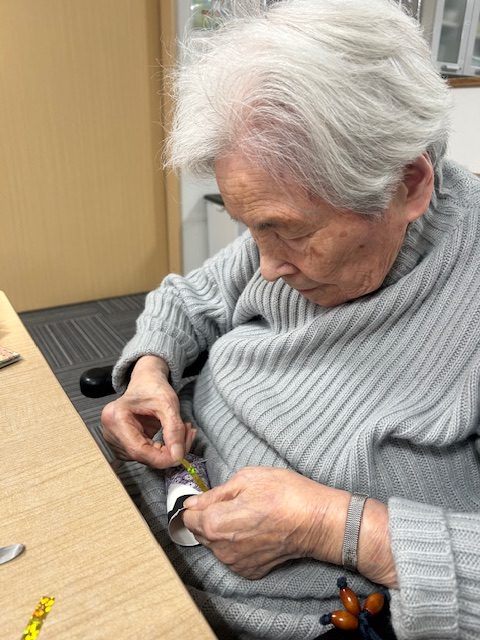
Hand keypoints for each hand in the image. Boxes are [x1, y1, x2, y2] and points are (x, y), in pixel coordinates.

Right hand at [101, 355, 195, 467]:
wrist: (145, 383)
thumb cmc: (153, 388)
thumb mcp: (168, 404)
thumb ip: (174, 429)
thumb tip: (178, 457)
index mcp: (116, 417)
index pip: (138, 450)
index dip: (161, 458)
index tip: (181, 455)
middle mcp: (110, 432)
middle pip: (142, 456)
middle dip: (168, 452)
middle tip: (188, 435)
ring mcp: (114, 440)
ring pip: (145, 458)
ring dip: (167, 451)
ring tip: (182, 430)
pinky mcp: (123, 445)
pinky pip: (145, 455)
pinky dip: (161, 450)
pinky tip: (171, 437)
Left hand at [183, 466, 397, 586]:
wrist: (316, 521)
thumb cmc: (284, 493)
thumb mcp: (247, 479)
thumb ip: (215, 494)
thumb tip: (192, 502)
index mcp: (215, 523)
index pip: (188, 517)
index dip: (197, 504)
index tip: (210, 498)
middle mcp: (221, 549)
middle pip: (201, 532)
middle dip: (210, 518)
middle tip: (234, 503)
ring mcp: (236, 563)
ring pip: (216, 545)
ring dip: (224, 532)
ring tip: (249, 516)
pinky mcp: (250, 572)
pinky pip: (233, 556)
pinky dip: (238, 545)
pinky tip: (256, 531)